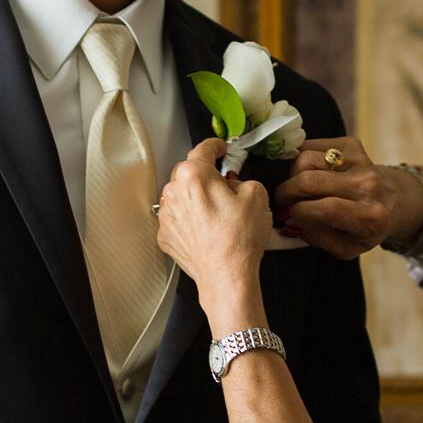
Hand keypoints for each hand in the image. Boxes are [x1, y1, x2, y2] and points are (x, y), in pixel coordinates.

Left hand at [156, 138, 272, 306]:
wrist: (226, 276)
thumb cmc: (239, 240)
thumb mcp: (257, 194)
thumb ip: (242, 178)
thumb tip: (233, 182)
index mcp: (194, 175)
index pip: (203, 148)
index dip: (216, 146)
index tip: (219, 148)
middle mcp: (173, 192)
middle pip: (189, 173)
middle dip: (206, 177)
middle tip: (225, 189)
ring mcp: (166, 215)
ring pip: (182, 196)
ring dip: (196, 199)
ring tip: (218, 216)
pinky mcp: (165, 235)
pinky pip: (178, 218)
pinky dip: (190, 220)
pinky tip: (208, 230)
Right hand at [271, 137, 414, 259]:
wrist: (390, 200)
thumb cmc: (363, 229)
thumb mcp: (345, 248)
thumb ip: (316, 238)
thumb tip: (289, 219)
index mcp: (370, 217)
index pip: (326, 209)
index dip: (297, 212)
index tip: (284, 217)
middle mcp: (368, 185)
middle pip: (309, 180)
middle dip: (285, 192)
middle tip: (280, 202)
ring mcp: (360, 160)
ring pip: (305, 159)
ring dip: (291, 175)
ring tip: (294, 188)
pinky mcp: (351, 144)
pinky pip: (310, 146)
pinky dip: (299, 159)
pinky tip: (304, 173)